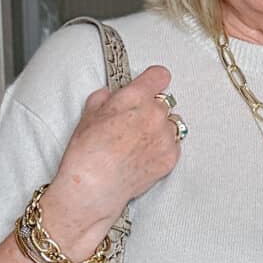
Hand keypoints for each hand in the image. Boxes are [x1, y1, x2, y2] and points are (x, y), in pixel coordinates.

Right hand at [52, 63, 182, 231]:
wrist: (94, 186)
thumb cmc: (88, 152)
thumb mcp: (89, 113)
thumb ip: (105, 97)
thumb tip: (111, 94)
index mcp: (136, 97)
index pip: (159, 75)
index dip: (153, 81)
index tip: (150, 86)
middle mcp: (155, 114)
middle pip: (164, 102)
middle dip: (151, 110)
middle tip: (134, 124)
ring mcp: (165, 137)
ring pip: (171, 125)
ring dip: (159, 130)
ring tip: (139, 143)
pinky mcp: (170, 158)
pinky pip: (174, 145)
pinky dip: (163, 148)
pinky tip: (144, 156)